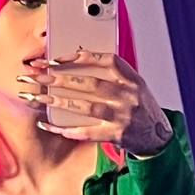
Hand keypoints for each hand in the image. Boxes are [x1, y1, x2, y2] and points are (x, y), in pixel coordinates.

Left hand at [25, 48, 174, 156]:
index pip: (107, 61)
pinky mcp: (117, 135)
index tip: (58, 59)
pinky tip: (49, 124)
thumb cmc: (140, 109)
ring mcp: (123, 116)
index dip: (82, 57)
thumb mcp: (134, 86)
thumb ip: (112, 76)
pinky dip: (66, 128)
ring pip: (85, 106)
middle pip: (89, 84)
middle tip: (37, 76)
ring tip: (36, 97)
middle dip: (59, 78)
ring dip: (58, 101)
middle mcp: (129, 96)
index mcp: (133, 79)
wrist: (158, 137)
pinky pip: (86, 132)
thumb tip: (75, 63)